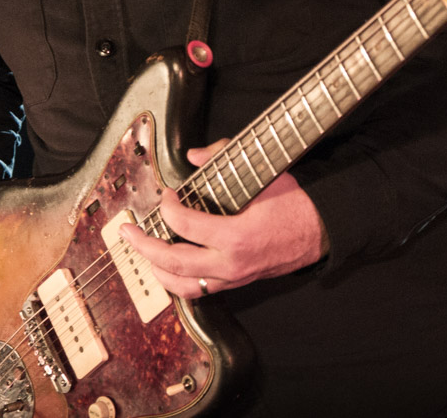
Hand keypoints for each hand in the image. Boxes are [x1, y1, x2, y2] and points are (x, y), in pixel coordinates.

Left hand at [121, 140, 326, 298]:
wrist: (320, 233)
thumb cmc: (294, 204)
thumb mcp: (263, 174)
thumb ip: (223, 157)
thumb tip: (193, 156)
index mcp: (236, 236)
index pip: (185, 225)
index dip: (167, 207)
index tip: (165, 194)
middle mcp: (230, 264)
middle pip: (173, 262)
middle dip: (144, 245)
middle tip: (127, 231)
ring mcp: (233, 278)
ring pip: (182, 285)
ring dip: (156, 269)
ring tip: (142, 252)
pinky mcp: (236, 283)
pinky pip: (199, 290)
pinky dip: (178, 280)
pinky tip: (167, 267)